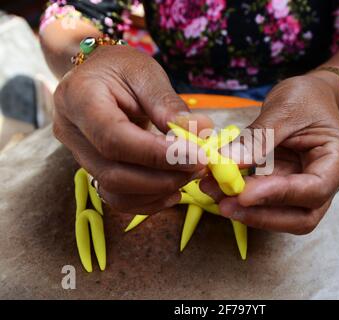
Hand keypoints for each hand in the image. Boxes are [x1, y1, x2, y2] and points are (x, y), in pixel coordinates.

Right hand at [53, 45, 211, 213]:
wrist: (98, 75)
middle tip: (199, 166)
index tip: (198, 156)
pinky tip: (173, 191)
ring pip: (115, 191)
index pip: (115, 139)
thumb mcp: (146, 74)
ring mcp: (77, 155)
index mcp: (79, 99)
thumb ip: (169, 105)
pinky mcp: (91, 169)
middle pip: (114, 173)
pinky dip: (148, 200)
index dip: (158, 154)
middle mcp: (71, 132)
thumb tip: (202, 132)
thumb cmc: (121, 68)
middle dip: (163, 177)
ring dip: (158, 191)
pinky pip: (117, 198)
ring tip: (189, 175)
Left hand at [200, 75, 338, 233]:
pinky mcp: (286, 186)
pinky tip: (220, 189)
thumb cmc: (306, 97)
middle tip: (227, 205)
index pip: (315, 189)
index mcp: (338, 159)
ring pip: (283, 215)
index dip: (279, 195)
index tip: (244, 194)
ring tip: (217, 196)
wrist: (311, 95)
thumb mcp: (283, 110)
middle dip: (263, 215)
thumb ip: (257, 139)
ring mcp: (306, 188)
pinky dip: (244, 199)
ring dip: (249, 212)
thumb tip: (225, 162)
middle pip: (303, 217)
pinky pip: (267, 201)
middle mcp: (327, 181)